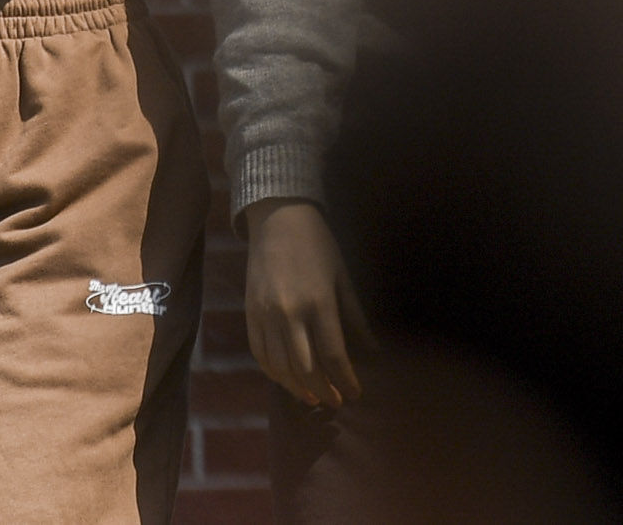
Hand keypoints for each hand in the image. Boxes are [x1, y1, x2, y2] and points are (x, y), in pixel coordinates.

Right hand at [243, 199, 372, 407]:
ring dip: (297, 387)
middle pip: (305, 368)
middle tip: (335, 402)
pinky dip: (273, 372)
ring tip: (313, 396)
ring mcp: (266, 315)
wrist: (279, 220)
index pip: (334, 355)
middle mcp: (290, 313)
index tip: (355, 393)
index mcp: (319, 302)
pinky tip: (286, 379)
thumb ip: (355, 317)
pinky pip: (259, 353)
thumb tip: (372, 351)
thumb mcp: (343, 277)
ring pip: (279, 367)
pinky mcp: (250, 314)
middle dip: (323, 390)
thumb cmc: (318, 246)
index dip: (346, 380)